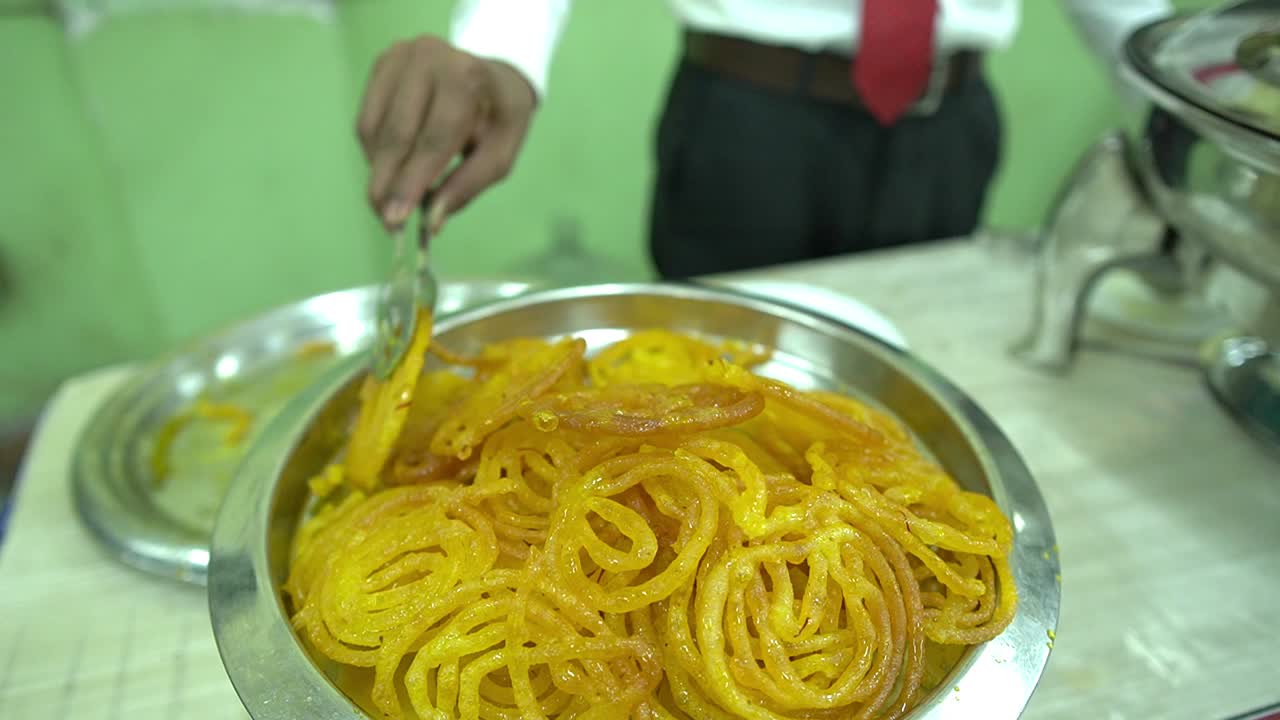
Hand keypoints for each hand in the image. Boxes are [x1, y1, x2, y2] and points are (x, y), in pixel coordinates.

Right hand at [357, 36, 536, 231]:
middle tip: (386, 223)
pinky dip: (374, 153)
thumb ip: (467, 186)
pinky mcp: (381, 66)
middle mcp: (428, 57)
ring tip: (392, 200)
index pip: (433, 138)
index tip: (396, 219)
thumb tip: (431, 221)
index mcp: (465, 76)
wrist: (492, 76)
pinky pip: (367, 121)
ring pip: (375, 130)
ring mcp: (399, 57)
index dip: (412, 182)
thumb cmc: (499, 118)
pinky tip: (390, 169)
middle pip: (397, 135)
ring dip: (379, 172)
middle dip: (388, 185)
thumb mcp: (499, 154)